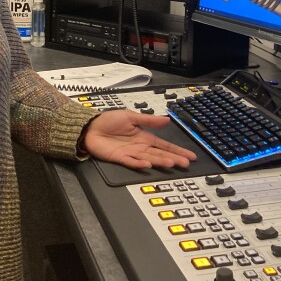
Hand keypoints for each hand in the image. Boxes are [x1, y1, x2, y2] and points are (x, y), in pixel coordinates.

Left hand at [81, 110, 195, 169]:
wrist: (90, 127)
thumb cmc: (109, 121)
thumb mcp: (130, 116)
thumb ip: (148, 120)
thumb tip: (166, 119)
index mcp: (144, 137)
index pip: (165, 145)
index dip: (177, 150)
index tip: (189, 156)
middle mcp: (140, 147)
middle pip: (160, 154)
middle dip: (174, 158)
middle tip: (185, 163)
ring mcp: (131, 153)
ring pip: (149, 159)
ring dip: (160, 161)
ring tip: (172, 163)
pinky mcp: (120, 157)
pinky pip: (132, 162)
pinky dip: (140, 164)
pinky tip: (148, 164)